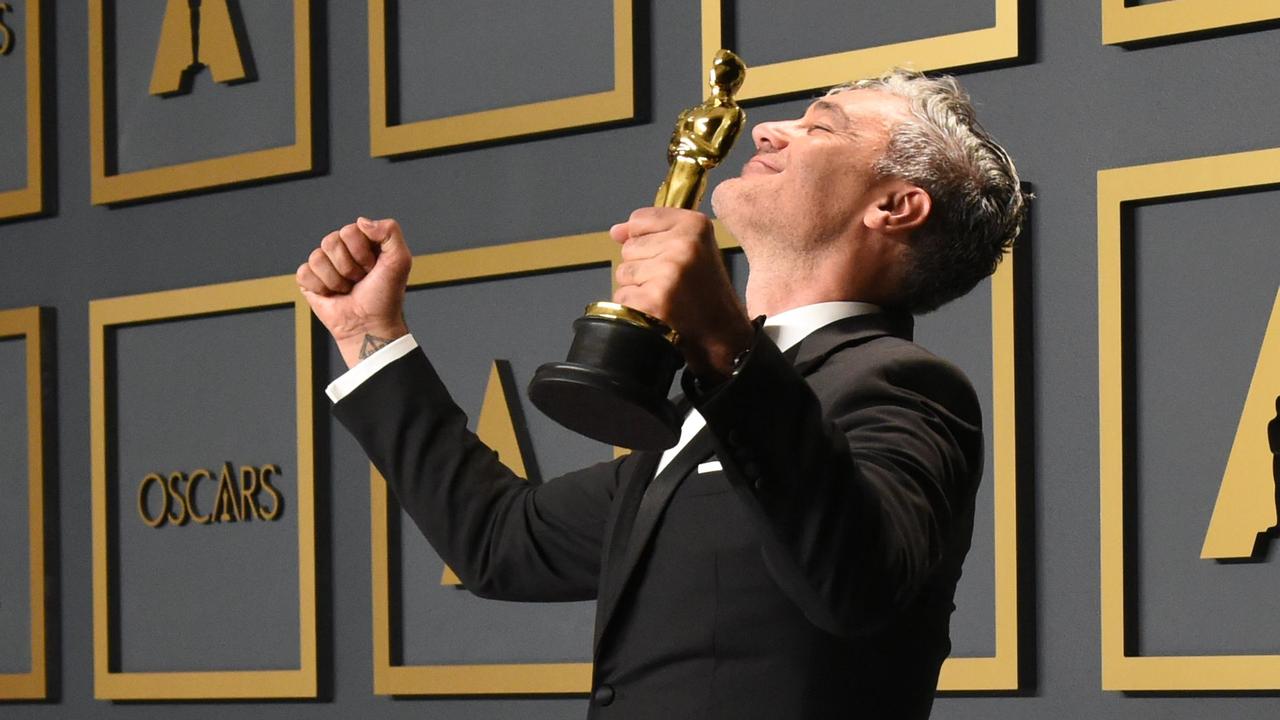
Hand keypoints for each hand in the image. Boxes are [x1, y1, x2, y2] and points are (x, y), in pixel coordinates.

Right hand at [297, 217, 411, 367]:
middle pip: (331, 241)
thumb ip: (390, 231)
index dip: (362, 252)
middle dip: (349, 267)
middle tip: (360, 280)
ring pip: (317, 257)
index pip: (350, 230)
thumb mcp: (400, 260)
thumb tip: (361, 221)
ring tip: (348, 288)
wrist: (370, 325)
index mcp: (362, 240)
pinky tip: (332, 294)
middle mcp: (342, 249)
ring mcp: (324, 264)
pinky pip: (304, 272)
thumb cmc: (386, 296)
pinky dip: (320, 287)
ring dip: (336, 280)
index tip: (373, 268)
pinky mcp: (309, 280)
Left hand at [610, 208, 753, 379]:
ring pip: (623, 272)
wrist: (722, 334)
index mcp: (695, 225)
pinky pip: (622, 297)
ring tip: (666, 296)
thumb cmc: (707, 294)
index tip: (667, 256)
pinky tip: (659, 311)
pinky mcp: (655, 299)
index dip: (645, 241)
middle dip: (643, 267)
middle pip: (629, 248)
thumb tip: (616, 231)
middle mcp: (683, 244)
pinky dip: (635, 307)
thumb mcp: (694, 250)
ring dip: (638, 287)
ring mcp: (668, 272)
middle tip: (672, 282)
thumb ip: (654, 233)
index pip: (639, 220)